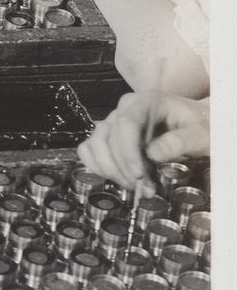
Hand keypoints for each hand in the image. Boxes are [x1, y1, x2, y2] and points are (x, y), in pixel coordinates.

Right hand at [79, 91, 209, 188]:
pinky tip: (119, 178)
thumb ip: (179, 141)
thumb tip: (153, 153)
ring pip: (94, 145)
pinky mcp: (109, 135)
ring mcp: (114, 120)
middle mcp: (126, 108)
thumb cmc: (201, 127)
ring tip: (134, 186)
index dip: (127, 153)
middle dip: (122, 167)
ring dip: (109, 170)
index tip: (138, 176)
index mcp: (147, 101)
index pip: (126, 124)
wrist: (199, 126)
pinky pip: (89, 150)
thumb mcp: (200, 135)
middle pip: (108, 137)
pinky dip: (98, 167)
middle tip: (143, 188)